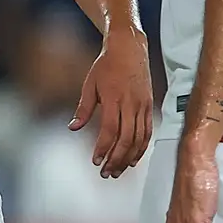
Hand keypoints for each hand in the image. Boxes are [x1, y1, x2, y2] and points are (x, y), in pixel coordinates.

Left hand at [70, 27, 154, 177]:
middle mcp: (131, 104)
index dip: (103, 148)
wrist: (129, 49)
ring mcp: (143, 106)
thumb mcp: (90, 84)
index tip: (96, 161)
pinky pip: (148, 132)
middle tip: (106, 173)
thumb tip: (73, 127)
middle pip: (126, 139)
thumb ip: (83, 108)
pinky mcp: (149, 107)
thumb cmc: (107, 64)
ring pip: (139, 139)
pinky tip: (133, 158)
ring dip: (129, 158)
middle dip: (116, 159)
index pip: (110, 130)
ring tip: (118, 170)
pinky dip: (141, 148)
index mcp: (114, 99)